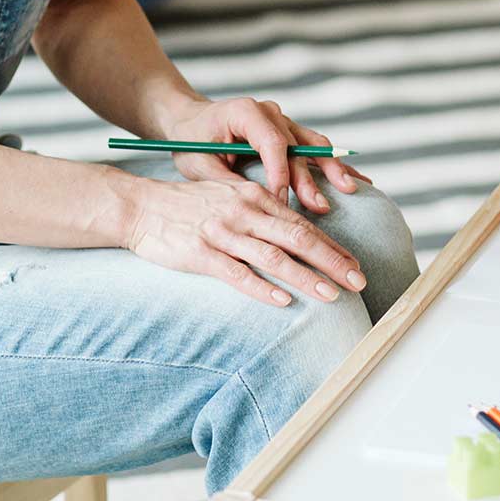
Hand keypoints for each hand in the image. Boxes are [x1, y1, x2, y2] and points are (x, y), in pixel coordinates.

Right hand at [120, 173, 367, 306]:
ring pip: (274, 257)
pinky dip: (263, 288)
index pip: (303, 224)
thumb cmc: (189, 206)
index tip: (355, 265)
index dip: (332, 246)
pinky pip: (237, 273)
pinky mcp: (201, 253)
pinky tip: (284, 302)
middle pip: (298, 238)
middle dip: (332, 261)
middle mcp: (243, 212)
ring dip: (306, 277)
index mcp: (254, 198)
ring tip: (332, 295)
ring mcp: (222, 232)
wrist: (140, 206)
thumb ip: (262, 214)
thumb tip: (297, 236)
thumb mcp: (230, 199)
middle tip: (359, 282)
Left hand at [160, 97, 368, 213]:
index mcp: (246, 112)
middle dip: (309, 178)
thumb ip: (226, 181)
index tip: (281, 203)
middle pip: (297, 146)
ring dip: (331, 169)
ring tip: (350, 190)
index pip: (272, 143)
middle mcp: (270, 113)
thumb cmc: (191, 142)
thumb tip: (255, 206)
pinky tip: (359, 181)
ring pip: (313, 145)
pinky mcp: (290, 133)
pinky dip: (333, 166)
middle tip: (320, 206)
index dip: (280, 174)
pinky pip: (315, 149)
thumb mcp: (199, 164)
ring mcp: (283, 121)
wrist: (189, 121)